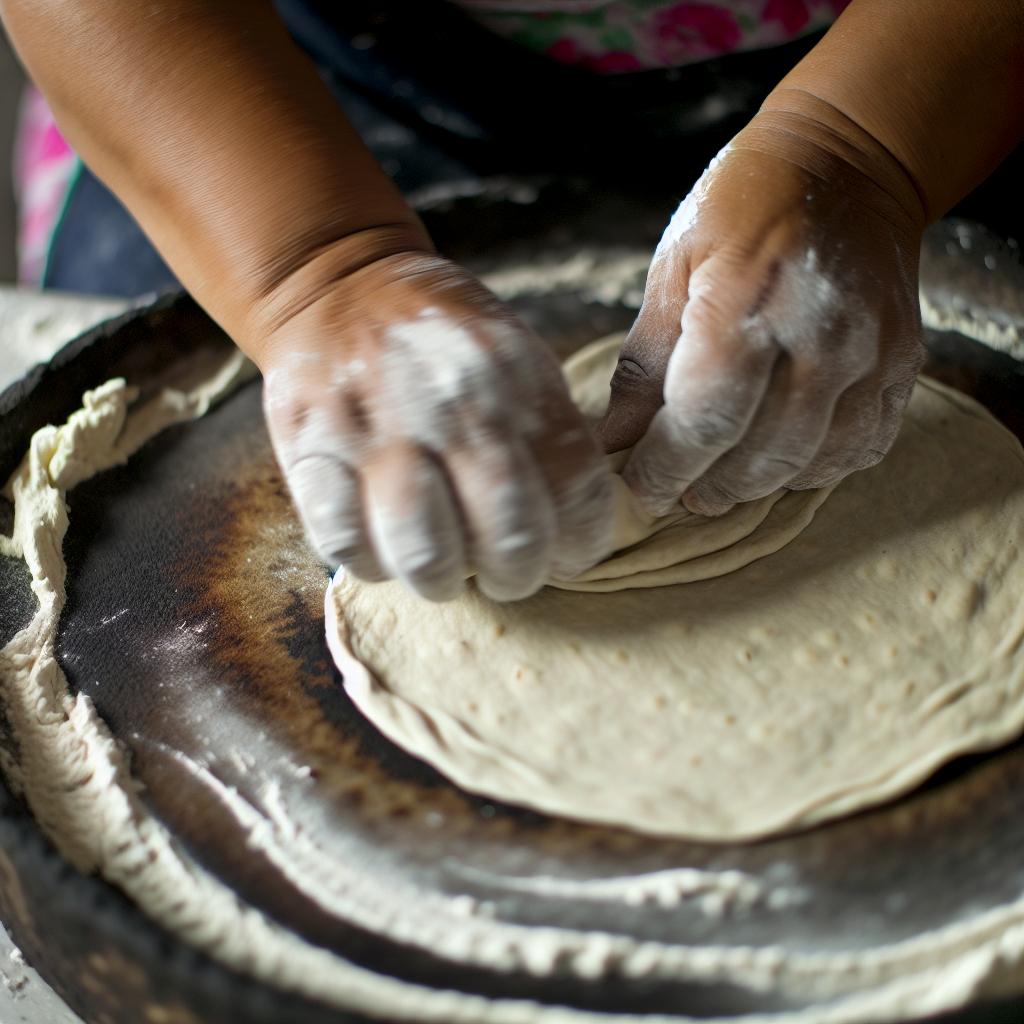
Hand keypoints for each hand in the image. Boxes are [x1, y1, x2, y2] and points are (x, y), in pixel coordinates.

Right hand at [258, 249, 614, 601]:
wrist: (337, 286)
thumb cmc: (441, 340)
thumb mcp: (517, 358)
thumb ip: (552, 431)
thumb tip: (582, 521)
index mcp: (513, 379)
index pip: (579, 490)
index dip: (583, 543)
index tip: (568, 553)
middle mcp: (449, 404)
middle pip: (508, 535)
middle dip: (517, 575)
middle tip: (507, 573)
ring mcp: (375, 429)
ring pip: (423, 553)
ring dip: (442, 579)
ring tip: (444, 569)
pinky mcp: (308, 449)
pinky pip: (345, 542)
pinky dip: (372, 560)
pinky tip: (384, 545)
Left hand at [599, 99, 926, 516]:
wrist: (848, 164)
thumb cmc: (742, 208)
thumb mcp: (674, 268)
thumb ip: (645, 362)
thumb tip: (614, 441)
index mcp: (746, 303)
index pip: (704, 422)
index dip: (666, 470)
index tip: (640, 492)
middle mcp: (821, 334)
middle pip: (761, 455)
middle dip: (710, 487)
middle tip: (678, 493)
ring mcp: (872, 352)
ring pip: (814, 461)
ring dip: (760, 484)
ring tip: (722, 480)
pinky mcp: (903, 362)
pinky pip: (861, 446)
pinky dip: (817, 467)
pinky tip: (782, 456)